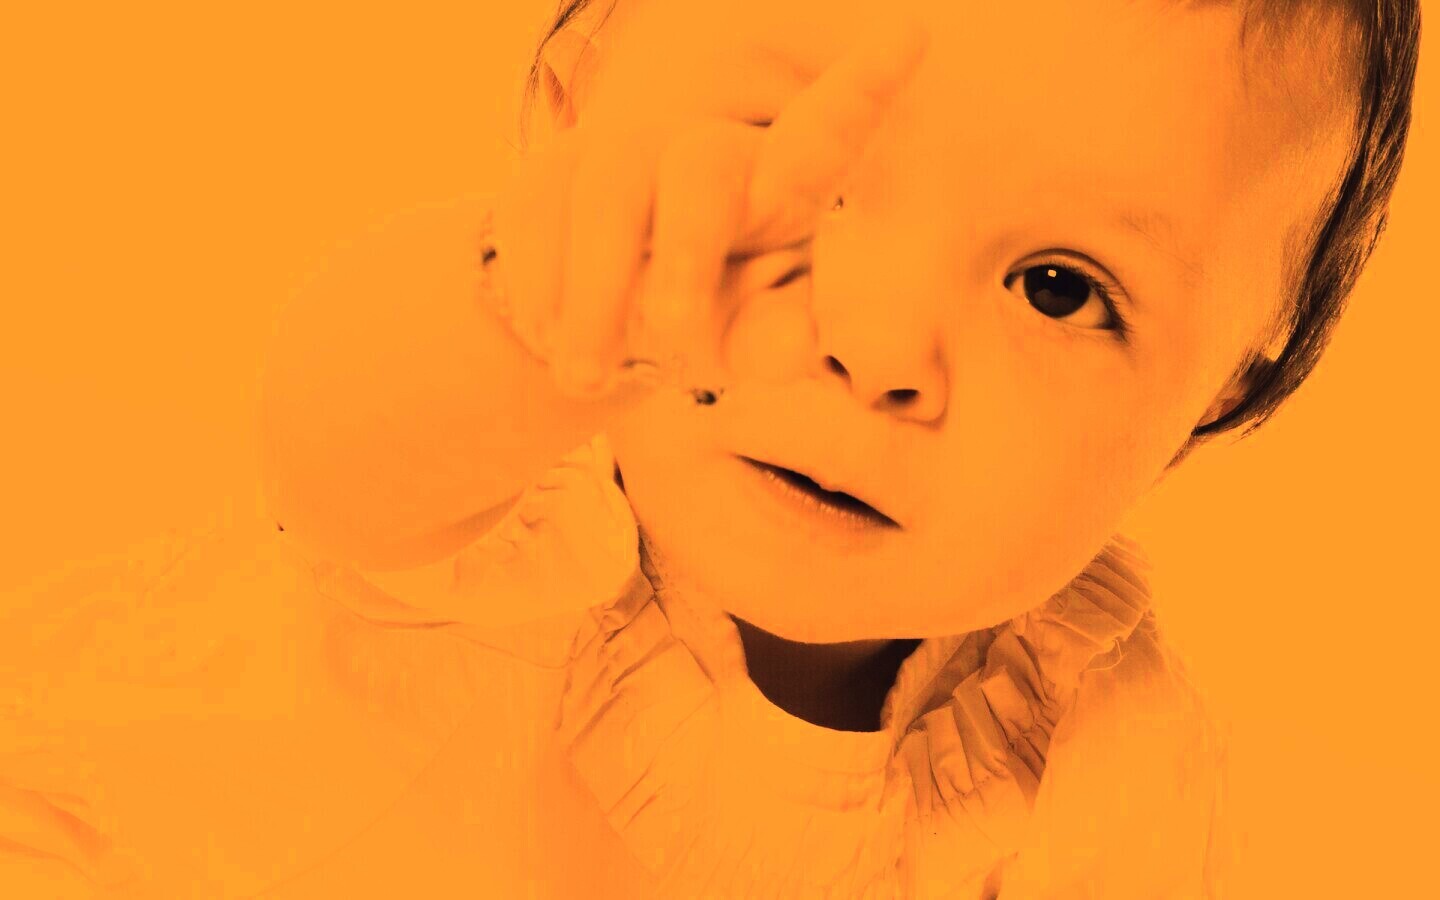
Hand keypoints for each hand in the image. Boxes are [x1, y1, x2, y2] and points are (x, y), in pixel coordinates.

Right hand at [487, 18, 929, 400]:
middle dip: (684, 249)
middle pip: (699, 161)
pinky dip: (541, 285)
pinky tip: (546, 336)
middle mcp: (708, 151)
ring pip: (606, 188)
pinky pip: (536, 210)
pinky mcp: (555, 170)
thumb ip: (778, 345)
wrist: (602, 329)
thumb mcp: (749, 346)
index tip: (913, 36)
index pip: (827, 132)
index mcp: (782, 185)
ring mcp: (626, 154)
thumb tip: (805, 341)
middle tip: (672, 336)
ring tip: (585, 378)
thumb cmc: (708, 326)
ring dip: (595, 293)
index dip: (863, 87)